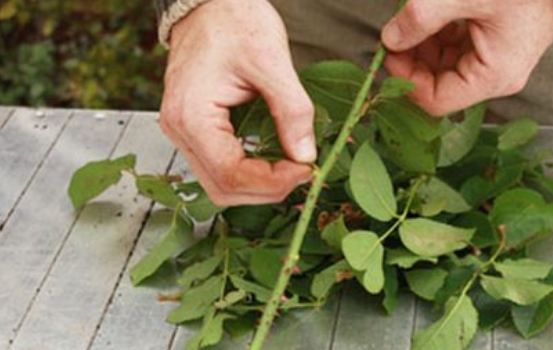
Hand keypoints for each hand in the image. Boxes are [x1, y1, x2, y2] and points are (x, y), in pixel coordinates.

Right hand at [159, 0, 315, 205]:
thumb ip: (292, 111)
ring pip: (220, 184)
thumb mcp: (272, 62)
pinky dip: (249, 172)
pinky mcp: (194, 129)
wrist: (211, 2)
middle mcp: (179, 130)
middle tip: (303, 172)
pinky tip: (275, 159)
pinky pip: (219, 167)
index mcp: (191, 116)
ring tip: (292, 167)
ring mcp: (183, 132)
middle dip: (267, 189)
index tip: (307, 169)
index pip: (231, 174)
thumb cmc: (235, 22)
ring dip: (258, 185)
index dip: (273, 182)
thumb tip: (306, 156)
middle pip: (223, 188)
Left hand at [381, 0, 552, 115]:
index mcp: (493, 76)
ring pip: (445, 66)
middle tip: (394, 34)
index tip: (388, 54)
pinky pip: (457, 50)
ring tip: (411, 19)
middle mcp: (496, 77)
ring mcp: (496, 62)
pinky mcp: (494, 45)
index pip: (436, 100)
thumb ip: (422, 18)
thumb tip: (391, 39)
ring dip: (423, 46)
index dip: (406, 80)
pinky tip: (431, 15)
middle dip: (412, 61)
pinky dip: (438, 35)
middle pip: (439, 84)